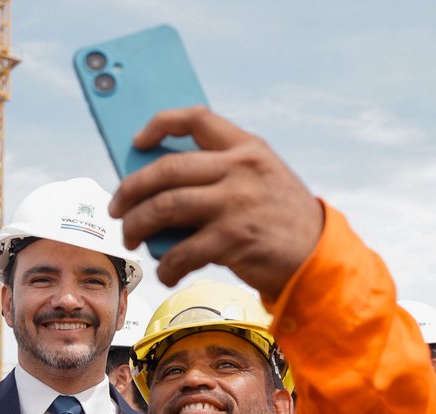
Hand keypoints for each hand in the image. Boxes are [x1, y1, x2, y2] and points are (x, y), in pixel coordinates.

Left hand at [108, 106, 323, 298]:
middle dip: (130, 189)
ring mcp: (236, 203)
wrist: (318, 258)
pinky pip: (182, 252)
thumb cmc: (280, 221)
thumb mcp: (261, 181)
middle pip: (166, 169)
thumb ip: (220, 175)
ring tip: (130, 238)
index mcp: (247, 148)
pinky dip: (166, 266)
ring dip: (137, 225)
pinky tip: (166, 273)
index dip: (159, 124)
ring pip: (164, 207)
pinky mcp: (233, 240)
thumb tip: (156, 190)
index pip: (196, 118)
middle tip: (117, 208)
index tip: (137, 142)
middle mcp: (240, 169)